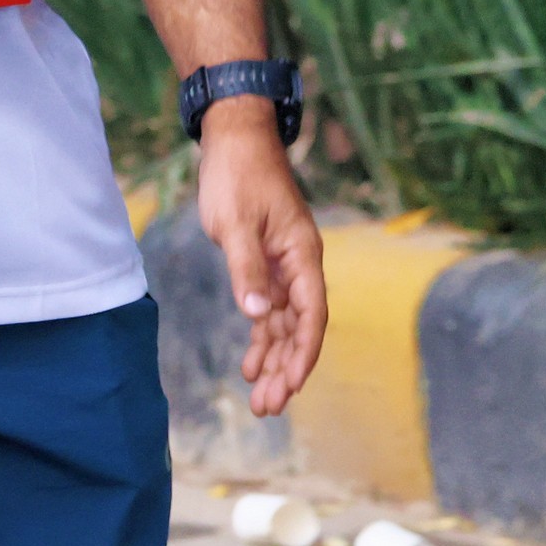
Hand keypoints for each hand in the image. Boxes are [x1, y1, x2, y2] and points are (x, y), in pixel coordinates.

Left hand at [195, 104, 325, 416]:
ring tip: (260, 399)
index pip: (311, 315)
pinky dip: (261, 336)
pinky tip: (251, 364)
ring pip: (283, 323)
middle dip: (286, 369)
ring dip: (273, 359)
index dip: (302, 353)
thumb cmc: (237, 174)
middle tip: (268, 407)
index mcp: (301, 255)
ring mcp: (282, 265)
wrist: (233, 137)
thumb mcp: (237, 223)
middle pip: (299, 327)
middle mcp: (298, 264)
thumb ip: (247, 270)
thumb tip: (259, 316)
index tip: (290, 385)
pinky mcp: (264, 262)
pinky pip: (269, 309)